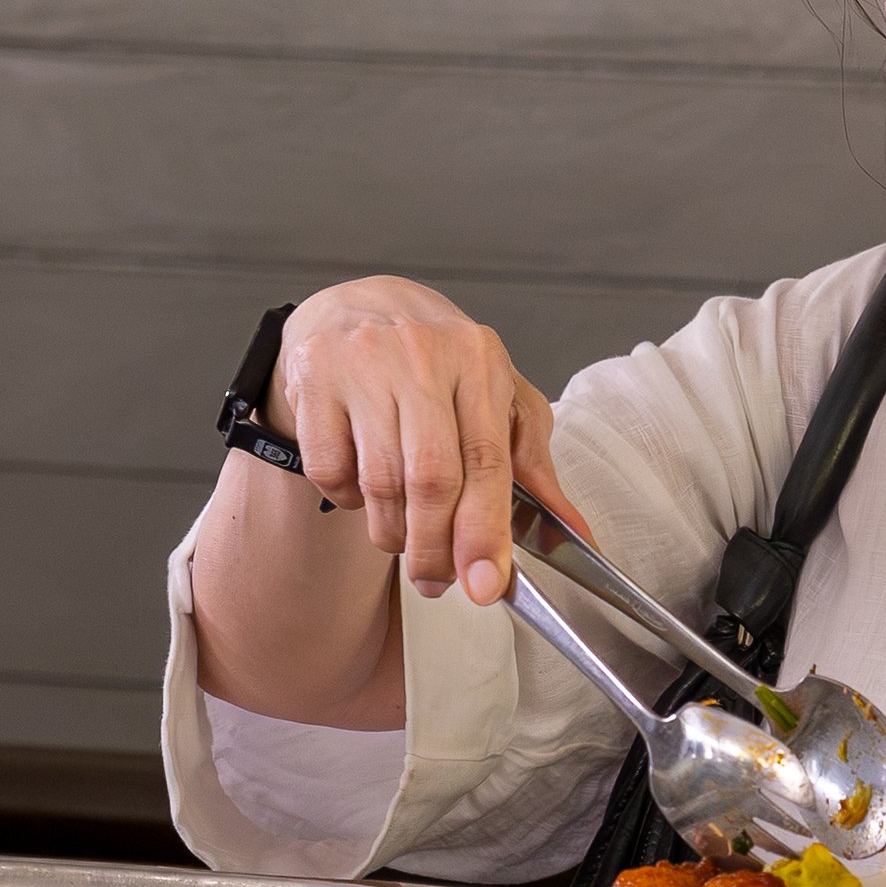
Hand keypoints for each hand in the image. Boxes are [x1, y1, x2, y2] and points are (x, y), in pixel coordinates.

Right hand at [274, 276, 592, 602]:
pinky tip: (363, 488)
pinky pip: (330, 469)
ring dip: (393, 532)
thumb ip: (532, 463)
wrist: (360, 303)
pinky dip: (348, 499)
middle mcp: (422, 355)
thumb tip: (573, 529)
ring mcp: (362, 363)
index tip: (486, 583)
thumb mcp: (497, 395)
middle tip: (436, 581)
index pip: (488, 460)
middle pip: (431, 479)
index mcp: (480, 359)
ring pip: (380, 482)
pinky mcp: (313, 378)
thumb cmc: (438, 360)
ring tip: (403, 537)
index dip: (486, 530)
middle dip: (435, 548)